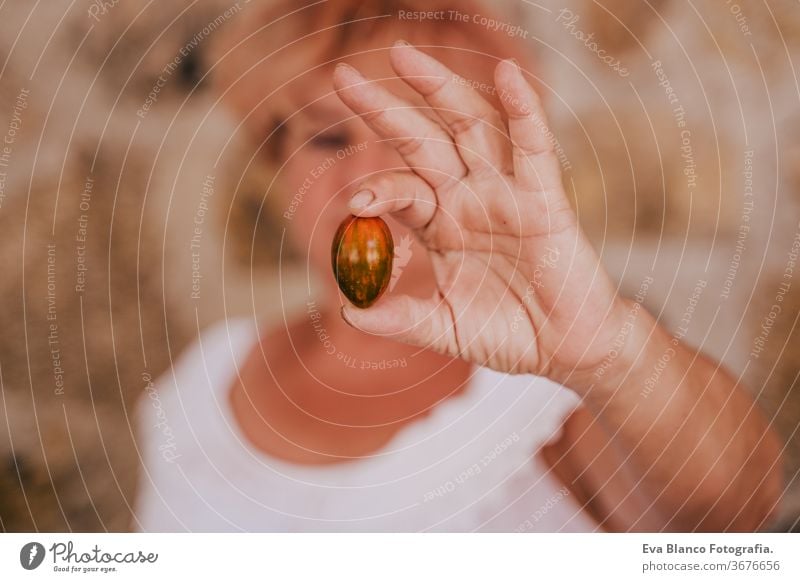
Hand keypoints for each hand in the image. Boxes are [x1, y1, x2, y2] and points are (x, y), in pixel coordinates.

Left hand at [333, 42, 627, 388]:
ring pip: (470, 128)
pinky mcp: (545, 199)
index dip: (377, 188)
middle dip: (384, 109)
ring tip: (404, 57)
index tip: (355, 202)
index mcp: (440, 226)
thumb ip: (400, 319)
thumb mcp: (444, 329)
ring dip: (440, 90)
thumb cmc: (507, 333)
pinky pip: (534, 148)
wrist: (566, 349)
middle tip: (343, 77)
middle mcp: (468, 199)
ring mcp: (506, 193)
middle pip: (421, 141)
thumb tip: (349, 313)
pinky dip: (523, 111)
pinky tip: (506, 76)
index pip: (400, 189)